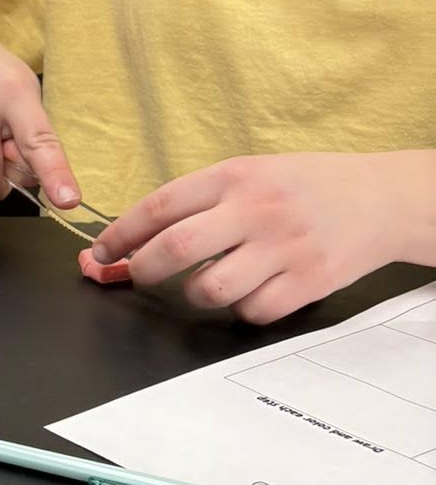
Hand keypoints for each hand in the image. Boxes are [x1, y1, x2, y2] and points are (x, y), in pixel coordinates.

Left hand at [91, 153, 405, 324]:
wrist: (381, 199)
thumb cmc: (305, 186)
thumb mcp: (251, 172)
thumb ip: (199, 200)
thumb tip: (135, 234)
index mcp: (235, 176)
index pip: (160, 206)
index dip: (121, 234)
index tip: (102, 251)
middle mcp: (256, 210)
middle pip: (175, 249)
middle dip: (141, 269)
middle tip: (135, 275)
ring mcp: (283, 248)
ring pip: (210, 289)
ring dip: (195, 294)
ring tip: (206, 283)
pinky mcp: (308, 282)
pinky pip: (253, 311)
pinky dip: (242, 309)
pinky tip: (251, 291)